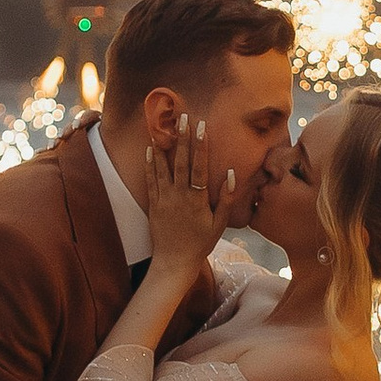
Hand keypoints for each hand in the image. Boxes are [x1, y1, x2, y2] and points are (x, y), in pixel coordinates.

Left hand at [141, 118, 235, 271]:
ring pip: (162, 168)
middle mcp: (179, 196)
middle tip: (183, 118)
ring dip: (163, 146)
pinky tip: (149, 150)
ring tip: (162, 127)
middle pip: (181, 162)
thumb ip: (225, 199)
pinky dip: (150, 164)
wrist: (174, 262)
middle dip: (182, 138)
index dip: (201, 145)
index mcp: (197, 200)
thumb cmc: (200, 243)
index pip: (199, 166)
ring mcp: (164, 199)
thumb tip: (230, 174)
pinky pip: (150, 180)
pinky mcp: (153, 205)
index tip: (202, 127)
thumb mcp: (219, 224)